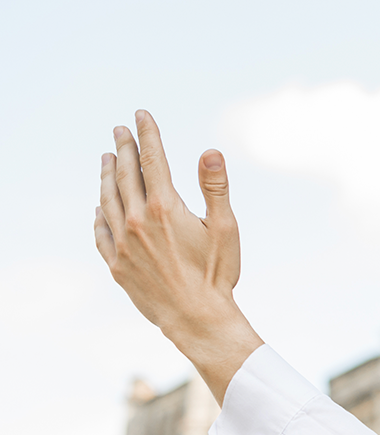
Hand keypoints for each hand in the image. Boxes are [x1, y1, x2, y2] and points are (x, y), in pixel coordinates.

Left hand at [97, 111, 262, 402]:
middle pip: (126, 175)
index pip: (152, 160)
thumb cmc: (217, 274)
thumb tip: (210, 151)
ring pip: (108, 199)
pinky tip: (99, 206)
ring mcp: (122, 243)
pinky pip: (100, 231)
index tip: (141, 115)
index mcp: (165, 208)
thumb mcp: (225, 228)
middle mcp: (137, 220)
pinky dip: (99, 212)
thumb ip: (215, 187)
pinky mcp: (116, 264)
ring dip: (107, 176)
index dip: (147, 134)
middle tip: (119, 130)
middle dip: (123, 148)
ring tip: (107, 159)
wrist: (196, 318)